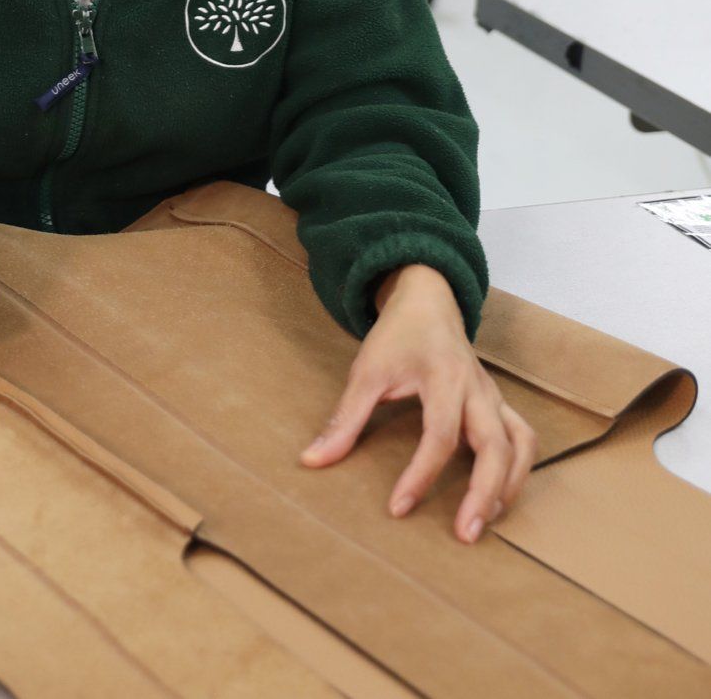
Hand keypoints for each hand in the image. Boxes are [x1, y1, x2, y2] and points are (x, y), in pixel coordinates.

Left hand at [299, 265, 536, 543]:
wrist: (427, 300)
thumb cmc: (397, 335)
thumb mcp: (366, 371)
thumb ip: (344, 419)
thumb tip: (312, 461)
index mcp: (443, 377)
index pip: (439, 435)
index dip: (420, 475)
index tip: (398, 508)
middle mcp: (477, 389)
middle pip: (496, 446)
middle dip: (485, 493)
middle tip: (466, 535)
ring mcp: (493, 397)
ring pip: (522, 444)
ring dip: (509, 485)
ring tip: (486, 522)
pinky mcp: (499, 404)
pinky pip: (523, 439)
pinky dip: (517, 470)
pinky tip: (497, 496)